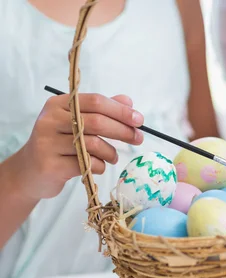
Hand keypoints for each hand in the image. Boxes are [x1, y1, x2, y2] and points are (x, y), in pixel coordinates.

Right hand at [9, 93, 143, 200]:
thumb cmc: (59, 144)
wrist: (30, 172)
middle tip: (138, 138)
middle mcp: (50, 120)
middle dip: (123, 131)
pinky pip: (87, 164)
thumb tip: (128, 102)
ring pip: (93, 144)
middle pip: (97, 122)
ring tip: (114, 157)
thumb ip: (102, 111)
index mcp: (58, 104)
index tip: (139, 120)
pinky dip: (100, 166)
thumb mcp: (76, 123)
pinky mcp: (51, 165)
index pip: (95, 101)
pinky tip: (99, 166)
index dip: (121, 111)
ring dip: (111, 153)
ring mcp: (48, 142)